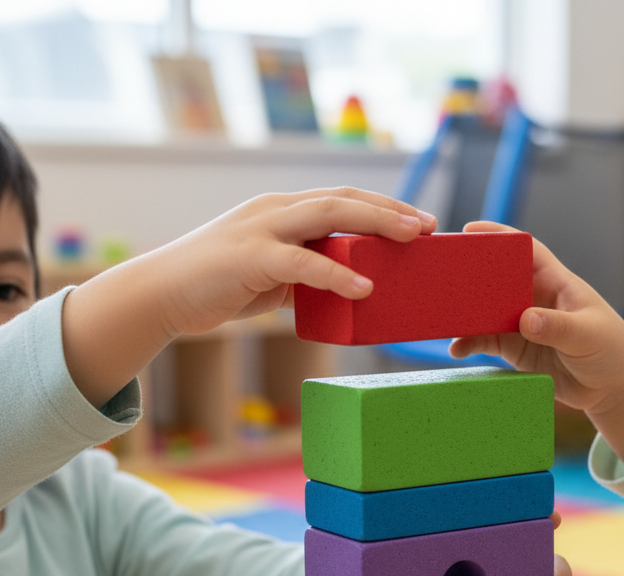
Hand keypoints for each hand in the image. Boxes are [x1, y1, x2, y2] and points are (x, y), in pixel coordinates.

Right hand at [62, 188, 435, 407]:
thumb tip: (340, 290)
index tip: (419, 220)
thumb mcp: (270, 276)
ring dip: (375, 225)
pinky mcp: (251, 258)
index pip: (340, 199)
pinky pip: (303, 263)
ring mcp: (262, 230)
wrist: (162, 295)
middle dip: (390, 209)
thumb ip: (303, 274)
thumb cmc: (218, 286)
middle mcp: (275, 211)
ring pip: (328, 216)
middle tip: (428, 224)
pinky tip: (365, 288)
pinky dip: (337, 276)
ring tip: (411, 238)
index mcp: (281, 212)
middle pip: (342, 199)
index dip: (381, 206)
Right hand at [450, 221, 623, 471]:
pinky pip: (485, 341)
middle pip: (495, 278)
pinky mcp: (516, 349)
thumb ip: (558, 327)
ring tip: (441, 316)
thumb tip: (526, 320)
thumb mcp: (588, 335)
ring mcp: (522, 324)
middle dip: (469, 274)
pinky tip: (455, 349)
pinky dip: (468, 343)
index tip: (471, 231)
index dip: (499, 235)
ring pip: (485, 310)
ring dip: (463, 312)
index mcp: (555, 282)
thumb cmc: (612, 351)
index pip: (525, 249)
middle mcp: (534, 298)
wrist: (613, 389)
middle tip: (441, 276)